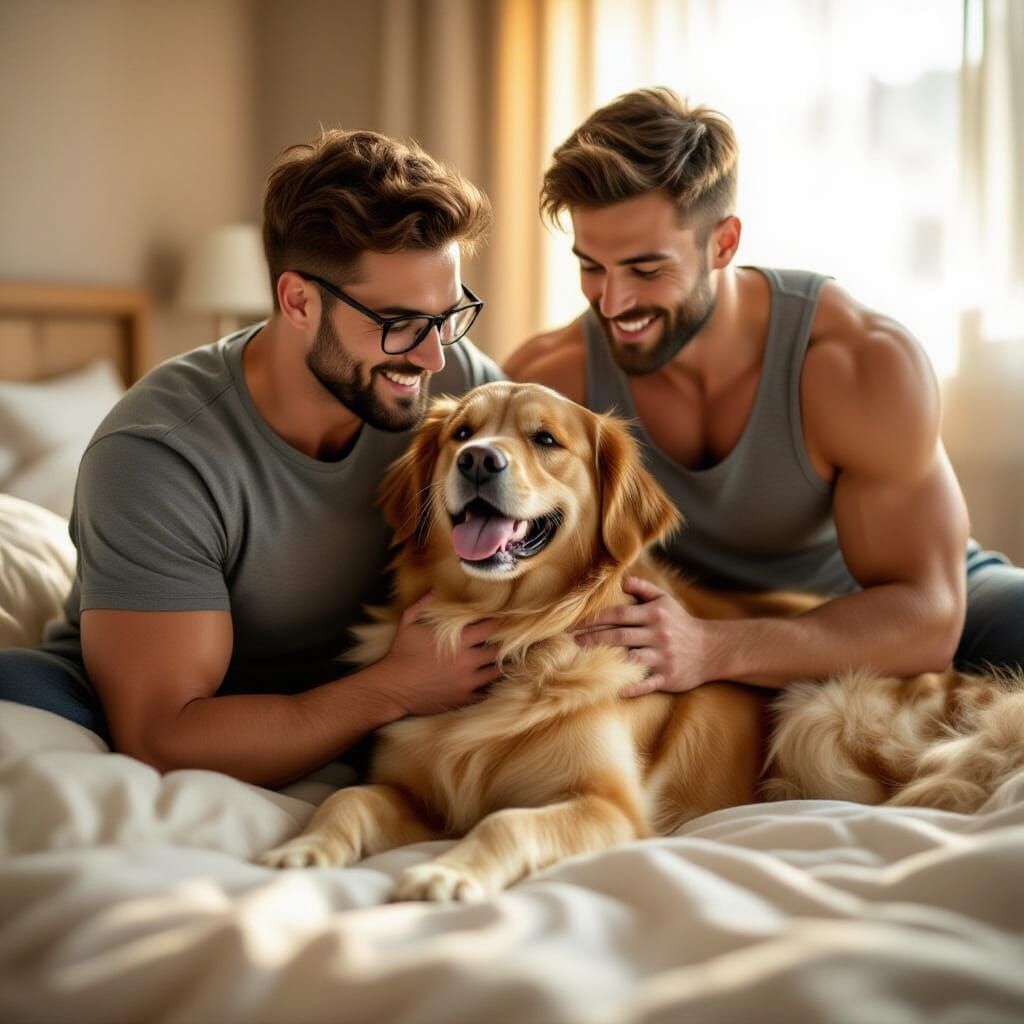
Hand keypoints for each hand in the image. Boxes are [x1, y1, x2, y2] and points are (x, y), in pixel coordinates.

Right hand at [378, 592, 500, 715]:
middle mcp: (467, 660)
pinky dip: (486, 687)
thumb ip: (423, 604)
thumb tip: (434, 589)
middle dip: (499, 645)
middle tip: (497, 643)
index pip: (491, 627)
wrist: (392, 687)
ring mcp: (467, 681)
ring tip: (492, 662)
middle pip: (497, 650)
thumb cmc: (400, 653)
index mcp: (457, 640)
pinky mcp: (463, 699)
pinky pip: (485, 693)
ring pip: (495, 672)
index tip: (498, 622)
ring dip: (494, 666)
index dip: (497, 623)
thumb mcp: (408, 622)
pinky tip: (483, 682)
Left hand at [574, 576, 716, 696]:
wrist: (712, 649)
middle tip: (573, 642)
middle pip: (619, 636)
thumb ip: (643, 588)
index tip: (576, 624)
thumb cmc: (681, 622)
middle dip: (593, 638)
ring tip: (585, 661)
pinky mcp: (668, 677)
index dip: (596, 619)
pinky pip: (647, 683)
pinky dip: (632, 687)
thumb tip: (621, 580)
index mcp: (655, 615)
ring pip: (631, 659)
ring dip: (607, 661)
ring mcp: (663, 657)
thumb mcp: (666, 600)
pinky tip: (615, 689)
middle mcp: (658, 635)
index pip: (619, 615)